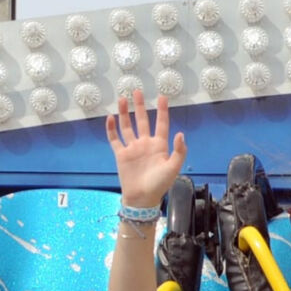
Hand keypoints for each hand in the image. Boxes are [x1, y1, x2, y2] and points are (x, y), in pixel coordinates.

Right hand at [105, 90, 187, 209]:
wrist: (142, 198)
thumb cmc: (159, 184)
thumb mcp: (173, 168)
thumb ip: (179, 151)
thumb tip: (181, 134)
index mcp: (159, 146)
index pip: (161, 124)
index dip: (162, 111)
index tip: (162, 97)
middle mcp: (145, 144)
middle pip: (142, 121)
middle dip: (139, 106)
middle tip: (137, 91)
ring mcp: (132, 148)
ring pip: (127, 126)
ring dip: (124, 113)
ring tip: (122, 99)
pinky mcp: (121, 154)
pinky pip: (115, 139)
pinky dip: (111, 129)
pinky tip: (110, 118)